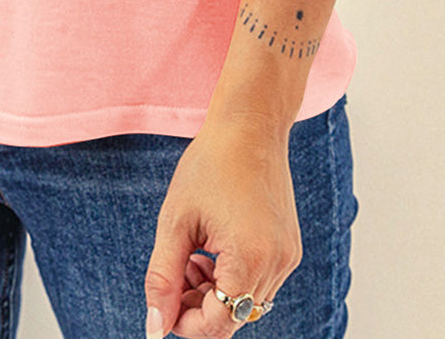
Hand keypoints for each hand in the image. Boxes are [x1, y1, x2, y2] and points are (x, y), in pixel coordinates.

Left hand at [144, 112, 301, 336]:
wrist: (250, 124)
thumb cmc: (209, 165)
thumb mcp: (176, 221)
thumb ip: (163, 278)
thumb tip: (156, 327)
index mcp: (250, 258)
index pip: (218, 324)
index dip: (185, 324)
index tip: (164, 303)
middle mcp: (277, 264)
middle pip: (232, 317)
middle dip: (197, 306)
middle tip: (176, 270)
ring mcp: (287, 257)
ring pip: (246, 303)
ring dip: (214, 292)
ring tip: (194, 254)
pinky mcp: (289, 248)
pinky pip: (259, 283)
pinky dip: (233, 277)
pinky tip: (214, 248)